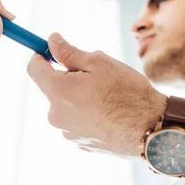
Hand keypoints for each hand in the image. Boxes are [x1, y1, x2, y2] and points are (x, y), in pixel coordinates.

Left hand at [27, 33, 167, 156]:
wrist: (151, 130)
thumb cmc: (128, 93)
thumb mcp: (99, 63)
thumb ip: (69, 52)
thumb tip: (51, 41)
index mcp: (58, 91)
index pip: (33, 68)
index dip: (41, 55)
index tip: (51, 50)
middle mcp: (56, 115)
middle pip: (53, 88)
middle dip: (68, 78)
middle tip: (96, 76)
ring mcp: (67, 132)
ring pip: (66, 105)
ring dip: (79, 97)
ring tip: (108, 97)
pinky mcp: (79, 143)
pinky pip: (77, 121)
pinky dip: (88, 114)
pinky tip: (110, 114)